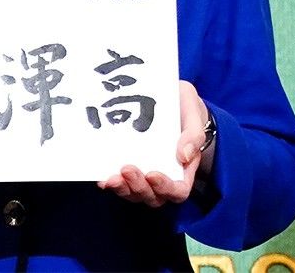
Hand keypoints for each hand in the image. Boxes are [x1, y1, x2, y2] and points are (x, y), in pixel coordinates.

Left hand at [98, 81, 211, 205]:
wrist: (169, 97)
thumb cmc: (185, 108)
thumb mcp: (193, 113)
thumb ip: (194, 135)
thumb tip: (184, 156)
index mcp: (184, 168)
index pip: (178, 190)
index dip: (165, 188)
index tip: (152, 174)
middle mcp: (164, 176)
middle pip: (153, 196)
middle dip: (138, 187)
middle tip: (126, 169)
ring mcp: (144, 175)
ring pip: (134, 194)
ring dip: (122, 189)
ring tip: (111, 178)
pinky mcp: (128, 168)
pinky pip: (120, 183)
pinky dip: (110, 183)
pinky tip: (101, 177)